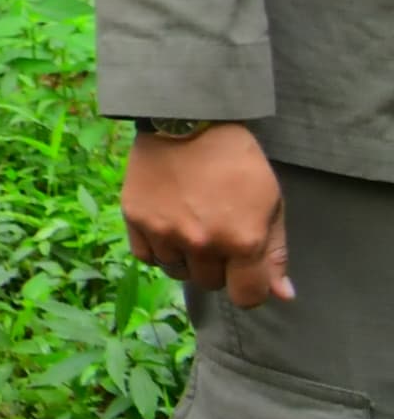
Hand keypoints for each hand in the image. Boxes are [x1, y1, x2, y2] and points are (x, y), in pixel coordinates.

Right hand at [125, 123, 292, 306]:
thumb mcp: (271, 204)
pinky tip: (168, 228)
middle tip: (218, 235)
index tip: (247, 271)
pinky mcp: (135, 218)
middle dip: (218, 267)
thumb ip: (275, 253)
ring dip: (187, 258)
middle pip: (210, 284)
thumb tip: (282, 295)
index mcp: (242, 241)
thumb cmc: (238, 162)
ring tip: (191, 228)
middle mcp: (202, 243)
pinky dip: (158, 249)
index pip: (246, 298)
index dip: (249, 287)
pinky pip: (146, 256)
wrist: (188, 121)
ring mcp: (165, 232)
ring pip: (177, 271)